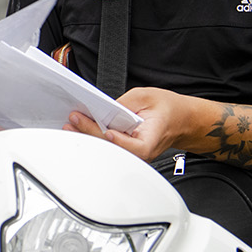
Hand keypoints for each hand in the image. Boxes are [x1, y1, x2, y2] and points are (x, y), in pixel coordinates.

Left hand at [63, 87, 204, 162]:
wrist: (179, 119)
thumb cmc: (167, 109)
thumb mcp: (147, 97)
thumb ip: (125, 104)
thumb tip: (103, 108)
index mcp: (152, 139)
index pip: (135, 146)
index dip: (120, 141)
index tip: (108, 131)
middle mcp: (141, 151)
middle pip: (114, 147)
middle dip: (92, 133)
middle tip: (75, 119)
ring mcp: (132, 154)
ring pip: (108, 149)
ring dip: (88, 136)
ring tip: (71, 124)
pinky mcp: (125, 151)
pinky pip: (107, 146)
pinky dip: (93, 136)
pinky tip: (81, 128)